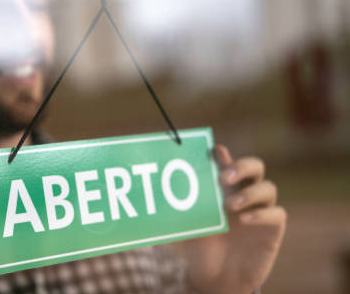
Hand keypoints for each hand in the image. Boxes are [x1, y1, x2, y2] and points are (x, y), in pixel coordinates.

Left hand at [180, 145, 286, 293]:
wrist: (217, 278)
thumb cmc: (198, 247)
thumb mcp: (181, 228)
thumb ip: (170, 212)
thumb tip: (152, 202)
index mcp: (222, 187)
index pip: (226, 162)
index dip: (222, 155)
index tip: (213, 151)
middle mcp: (244, 193)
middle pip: (255, 166)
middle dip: (241, 166)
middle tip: (224, 176)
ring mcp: (260, 209)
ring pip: (268, 188)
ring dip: (250, 192)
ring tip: (230, 205)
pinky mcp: (272, 229)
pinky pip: (277, 214)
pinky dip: (262, 214)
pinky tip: (244, 219)